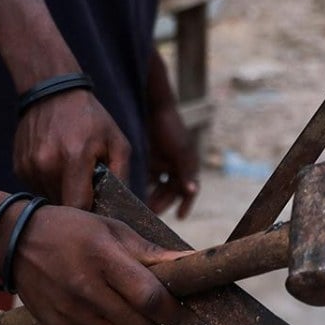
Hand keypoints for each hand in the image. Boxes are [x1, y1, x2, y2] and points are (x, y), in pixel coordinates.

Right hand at [11, 206, 184, 324]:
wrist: (15, 242)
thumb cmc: (73, 231)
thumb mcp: (112, 229)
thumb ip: (151, 253)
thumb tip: (191, 262)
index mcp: (103, 258)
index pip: (149, 297)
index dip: (170, 308)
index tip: (175, 304)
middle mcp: (85, 288)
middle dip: (154, 319)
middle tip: (150, 304)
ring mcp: (69, 310)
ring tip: (125, 305)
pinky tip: (100, 309)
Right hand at [13, 90, 130, 209]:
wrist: (52, 93)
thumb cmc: (91, 119)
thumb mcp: (117, 143)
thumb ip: (122, 177)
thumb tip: (122, 210)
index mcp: (74, 157)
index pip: (79, 206)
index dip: (90, 213)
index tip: (99, 209)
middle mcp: (46, 164)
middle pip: (64, 206)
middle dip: (78, 204)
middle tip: (89, 190)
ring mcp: (29, 166)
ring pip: (49, 199)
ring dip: (63, 194)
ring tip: (72, 175)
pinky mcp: (19, 167)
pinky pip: (38, 189)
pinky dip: (50, 185)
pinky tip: (57, 167)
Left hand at [146, 103, 199, 218]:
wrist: (156, 107)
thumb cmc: (172, 129)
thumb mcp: (180, 151)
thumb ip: (186, 171)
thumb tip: (193, 191)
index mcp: (188, 166)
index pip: (188, 191)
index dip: (186, 204)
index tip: (179, 217)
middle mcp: (177, 167)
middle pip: (171, 191)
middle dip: (162, 202)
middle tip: (151, 214)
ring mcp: (164, 163)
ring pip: (158, 186)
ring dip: (151, 196)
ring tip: (141, 206)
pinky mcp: (151, 159)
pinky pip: (147, 177)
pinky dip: (142, 185)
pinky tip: (131, 192)